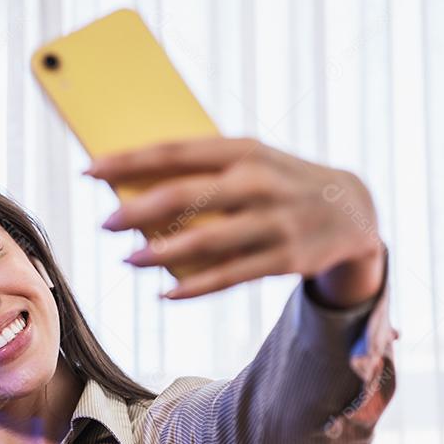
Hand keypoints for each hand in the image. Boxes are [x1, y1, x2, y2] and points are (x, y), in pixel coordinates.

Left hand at [85, 136, 385, 304]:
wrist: (352, 210)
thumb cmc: (279, 181)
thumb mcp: (250, 160)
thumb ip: (202, 169)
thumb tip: (135, 184)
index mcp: (245, 149)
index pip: (176, 151)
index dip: (129, 160)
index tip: (91, 168)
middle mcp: (259, 183)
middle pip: (185, 196)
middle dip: (137, 210)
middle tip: (104, 223)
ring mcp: (274, 223)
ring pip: (206, 242)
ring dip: (161, 254)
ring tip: (130, 259)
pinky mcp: (285, 260)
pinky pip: (231, 276)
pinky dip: (195, 288)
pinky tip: (166, 294)